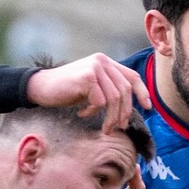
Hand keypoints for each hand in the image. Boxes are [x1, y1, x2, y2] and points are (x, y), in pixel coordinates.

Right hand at [25, 53, 151, 135]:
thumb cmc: (67, 91)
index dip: (142, 93)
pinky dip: (93, 111)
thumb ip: (108, 89)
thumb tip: (127, 109)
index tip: (148, 108)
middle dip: (124, 113)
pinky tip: (82, 113)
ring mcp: (95, 67)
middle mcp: (102, 61)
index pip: (132, 76)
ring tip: (104, 128)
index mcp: (106, 62)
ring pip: (114, 98)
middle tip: (118, 128)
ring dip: (111, 117)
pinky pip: (99, 101)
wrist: (41, 87)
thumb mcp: (92, 88)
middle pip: (125, 90)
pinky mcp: (87, 77)